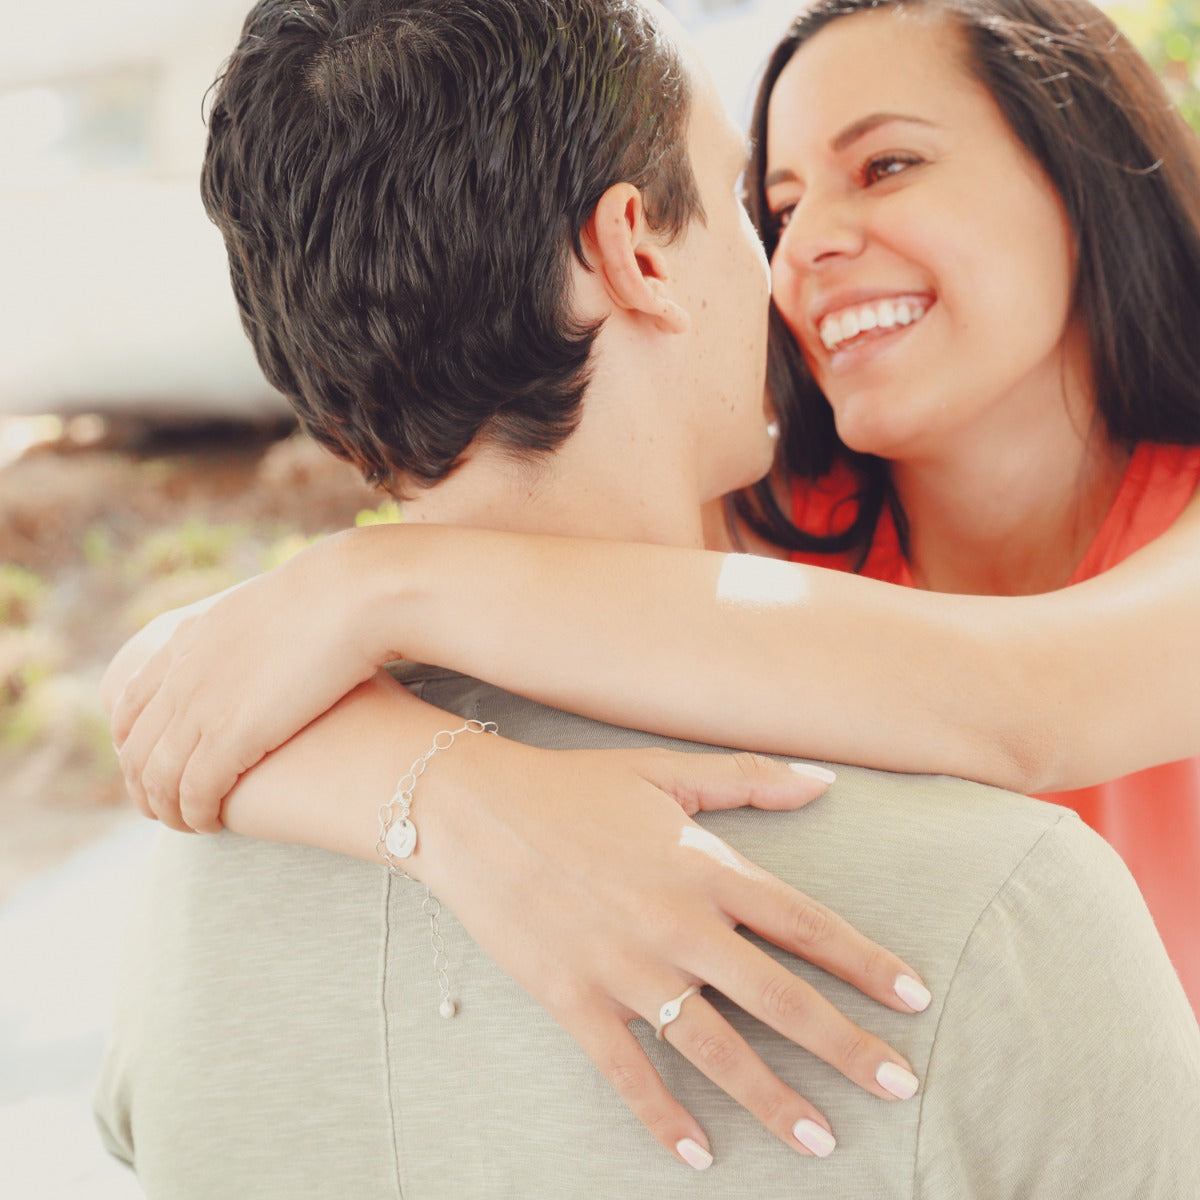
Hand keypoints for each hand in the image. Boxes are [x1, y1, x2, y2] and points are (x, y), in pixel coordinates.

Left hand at [106, 532, 374, 831]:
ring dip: (166, 809)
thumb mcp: (275, 603)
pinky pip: (194, 791)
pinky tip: (212, 824)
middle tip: (162, 807)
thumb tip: (273, 633)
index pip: (133, 700)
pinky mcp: (229, 737)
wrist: (351, 594)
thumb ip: (257, 625)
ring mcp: (200, 706)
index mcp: (189, 639)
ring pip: (157, 777)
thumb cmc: (338, 595)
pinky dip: (195, 814)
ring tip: (187, 825)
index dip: (133, 741)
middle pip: (136, 747)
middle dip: (141, 786)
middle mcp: (182, 675)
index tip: (150, 762)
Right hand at [393, 736, 930, 1167]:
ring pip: (714, 1048)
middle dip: (844, 1045)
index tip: (913, 998)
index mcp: (703, 869)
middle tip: (899, 1085)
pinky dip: (662, 1117)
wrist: (472, 811)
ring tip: (822, 1142)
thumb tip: (826, 781)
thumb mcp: (665, 771)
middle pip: (778, 997)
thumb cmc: (573, 787)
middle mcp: (675, 926)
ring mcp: (624, 969)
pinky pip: (627, 1072)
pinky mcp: (574, 1000)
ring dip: (771, 1097)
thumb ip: (750, 778)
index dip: (865, 962)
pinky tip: (698, 1156)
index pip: (805, 923)